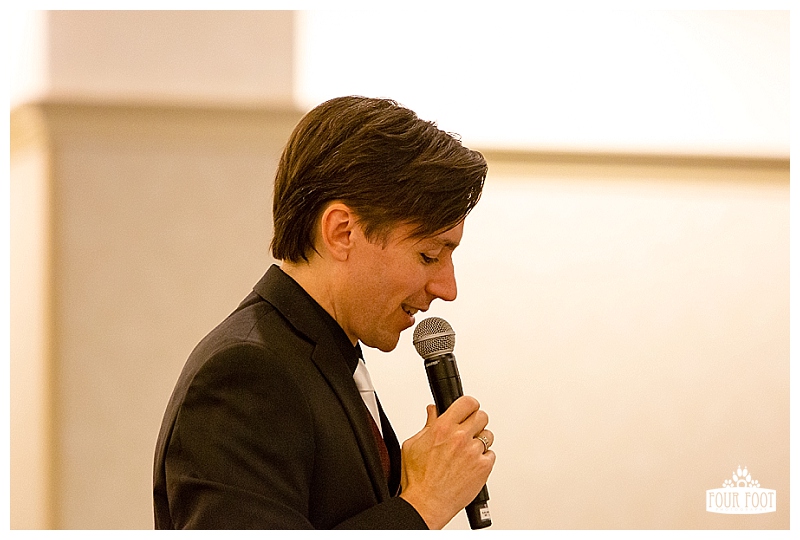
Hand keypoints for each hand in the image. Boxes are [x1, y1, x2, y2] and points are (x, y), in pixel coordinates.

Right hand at [398, 396, 494, 528]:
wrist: (426, 503)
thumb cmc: (418, 479)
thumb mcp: (413, 445)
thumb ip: (427, 424)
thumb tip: (433, 411)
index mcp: (443, 428)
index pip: (467, 402)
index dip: (469, 404)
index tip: (469, 408)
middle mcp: (460, 437)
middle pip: (482, 416)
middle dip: (475, 422)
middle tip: (468, 430)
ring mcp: (474, 452)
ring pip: (488, 436)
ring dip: (480, 441)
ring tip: (467, 452)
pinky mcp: (483, 467)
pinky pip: (491, 455)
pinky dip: (483, 458)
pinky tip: (470, 465)